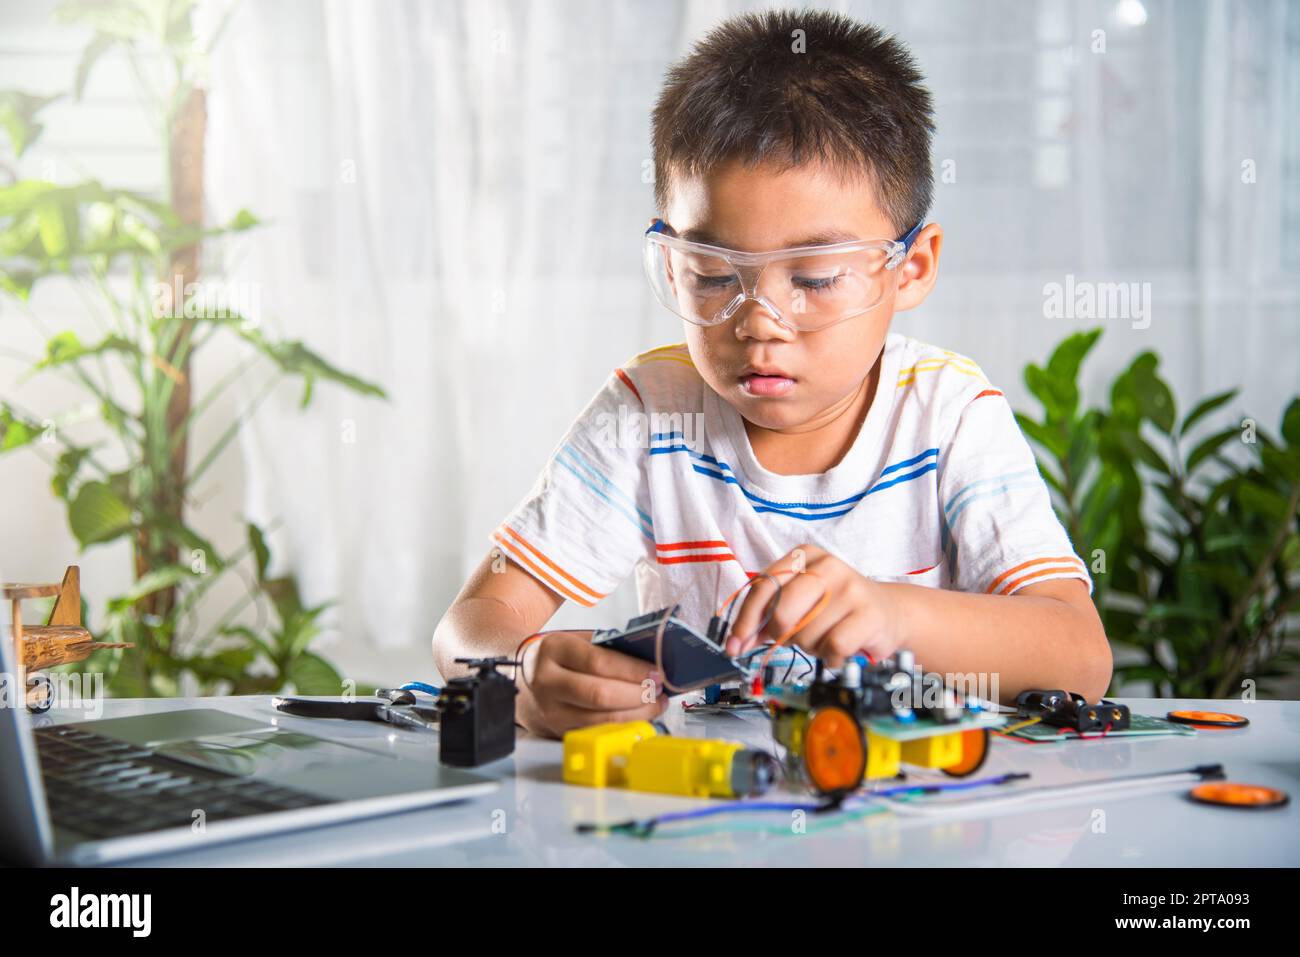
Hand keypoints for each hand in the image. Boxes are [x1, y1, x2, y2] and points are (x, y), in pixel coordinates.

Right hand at [514, 631, 668, 737]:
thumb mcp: (579, 641)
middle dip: (638, 694)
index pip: (598, 662)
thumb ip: (609, 648)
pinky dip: (625, 725)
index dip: (631, 670)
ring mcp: (551, 710)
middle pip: (600, 695)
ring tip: (656, 703)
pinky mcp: (559, 731)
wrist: (526, 680)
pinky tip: (640, 716)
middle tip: (659, 690)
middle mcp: (548, 682)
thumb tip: (651, 661)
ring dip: (637, 713)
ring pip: (601, 720)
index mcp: (555, 650)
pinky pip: (598, 732)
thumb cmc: (562, 657)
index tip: (656, 672)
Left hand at [725, 544, 904, 666]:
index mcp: (804, 556)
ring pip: (805, 634)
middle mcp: (827, 565)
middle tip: (795, 639)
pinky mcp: (869, 613)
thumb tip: (736, 643)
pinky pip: (832, 646)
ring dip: (811, 647)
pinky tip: (838, 651)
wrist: (888, 614)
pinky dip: (830, 658)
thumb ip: (766, 618)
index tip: (735, 646)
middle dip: (781, 635)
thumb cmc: (835, 610)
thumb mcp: (798, 604)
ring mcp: (850, 587)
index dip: (745, 621)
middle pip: (781, 612)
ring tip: (827, 636)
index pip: (762, 588)